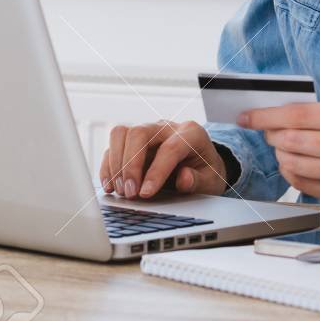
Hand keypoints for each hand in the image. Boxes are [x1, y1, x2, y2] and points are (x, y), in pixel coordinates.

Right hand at [100, 120, 228, 199]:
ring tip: (120, 191)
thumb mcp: (211, 181)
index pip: (169, 148)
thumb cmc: (205, 172)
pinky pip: (113, 146)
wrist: (200, 165)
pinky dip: (108, 166)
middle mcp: (166, 127)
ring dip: (116, 164)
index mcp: (191, 133)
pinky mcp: (132, 142)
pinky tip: (111, 186)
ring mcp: (148, 131)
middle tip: (130, 193)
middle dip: (131, 165)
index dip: (156, 171)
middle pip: (139, 133)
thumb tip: (184, 179)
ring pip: (121, 133)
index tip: (146, 193)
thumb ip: (198, 180)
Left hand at [239, 103, 319, 215]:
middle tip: (269, 133)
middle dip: (272, 136)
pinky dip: (291, 173)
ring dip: (281, 156)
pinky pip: (303, 184)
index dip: (268, 116)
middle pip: (293, 140)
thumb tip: (278, 115)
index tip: (249, 117)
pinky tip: (295, 166)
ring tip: (286, 150)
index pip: (300, 115)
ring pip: (294, 164)